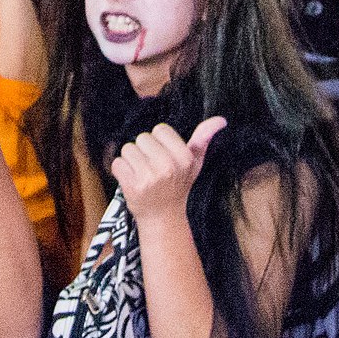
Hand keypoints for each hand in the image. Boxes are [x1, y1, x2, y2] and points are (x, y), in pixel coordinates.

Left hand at [109, 118, 226, 227]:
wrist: (163, 218)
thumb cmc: (178, 185)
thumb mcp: (194, 163)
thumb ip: (204, 138)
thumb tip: (221, 120)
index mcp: (184, 158)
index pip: (160, 129)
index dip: (160, 142)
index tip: (165, 156)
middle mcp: (168, 167)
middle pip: (143, 137)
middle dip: (145, 150)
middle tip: (153, 167)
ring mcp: (149, 177)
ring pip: (128, 149)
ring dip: (132, 160)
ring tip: (143, 174)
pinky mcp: (132, 186)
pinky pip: (117, 163)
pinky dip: (121, 171)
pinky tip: (133, 181)